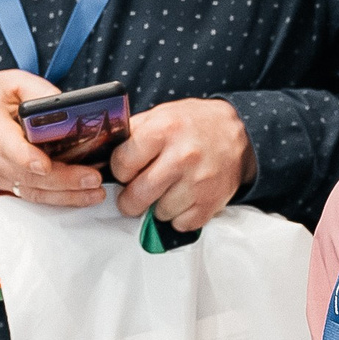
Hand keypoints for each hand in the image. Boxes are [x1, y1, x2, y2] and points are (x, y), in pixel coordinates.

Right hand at [0, 70, 105, 207]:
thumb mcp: (12, 82)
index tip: (44, 165)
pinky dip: (55, 197)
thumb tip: (71, 108)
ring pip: (29, 190)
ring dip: (64, 194)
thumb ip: (40, 93)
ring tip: (93, 192)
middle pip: (24, 173)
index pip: (4, 143)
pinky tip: (78, 196)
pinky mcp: (2, 184)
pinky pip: (29, 195)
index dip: (24, 156)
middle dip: (61, 179)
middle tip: (91, 178)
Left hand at [107, 98, 251, 230]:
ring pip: (158, 213)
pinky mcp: (211, 202)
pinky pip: (181, 224)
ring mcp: (199, 183)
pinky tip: (183, 198)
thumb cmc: (192, 124)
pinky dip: (178, 216)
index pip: (122, 164)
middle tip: (135, 191)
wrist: (238, 133)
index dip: (120, 170)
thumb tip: (100, 155)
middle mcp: (182, 157)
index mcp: (164, 131)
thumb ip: (131, 134)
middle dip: (130, 198)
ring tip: (167, 190)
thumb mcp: (160, 115)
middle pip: (137, 196)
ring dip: (158, 206)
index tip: (127, 169)